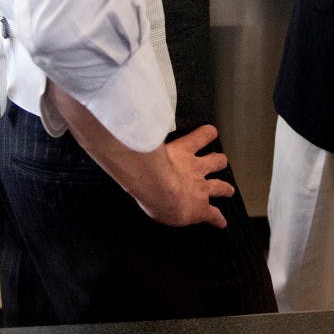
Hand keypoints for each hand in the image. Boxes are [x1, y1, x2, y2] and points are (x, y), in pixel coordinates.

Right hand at [46, 82, 234, 228]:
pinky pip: (214, 215)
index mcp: (182, 151)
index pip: (199, 137)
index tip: (212, 131)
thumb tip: (104, 109)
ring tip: (229, 190)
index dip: (206, 135)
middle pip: (214, 159)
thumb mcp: (139, 141)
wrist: (160, 188)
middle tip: (223, 160)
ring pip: (219, 185)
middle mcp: (195, 167)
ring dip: (224, 187)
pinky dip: (219, 219)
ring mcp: (200, 187)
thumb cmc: (148, 167)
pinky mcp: (201, 208)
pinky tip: (222, 224)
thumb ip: (126, 124)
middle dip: (218, 161)